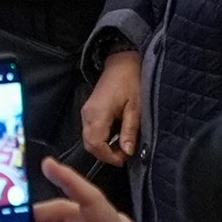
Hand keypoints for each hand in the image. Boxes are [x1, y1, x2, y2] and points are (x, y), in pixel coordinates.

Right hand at [81, 48, 142, 167]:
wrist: (121, 63)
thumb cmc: (131, 82)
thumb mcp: (136, 107)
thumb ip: (130, 130)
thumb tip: (127, 152)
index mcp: (98, 113)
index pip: (96, 144)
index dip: (109, 156)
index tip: (125, 158)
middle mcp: (87, 114)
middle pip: (89, 145)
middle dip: (106, 155)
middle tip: (125, 154)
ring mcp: (86, 113)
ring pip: (88, 140)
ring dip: (103, 148)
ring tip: (122, 146)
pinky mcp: (88, 112)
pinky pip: (90, 132)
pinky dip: (101, 140)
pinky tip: (116, 137)